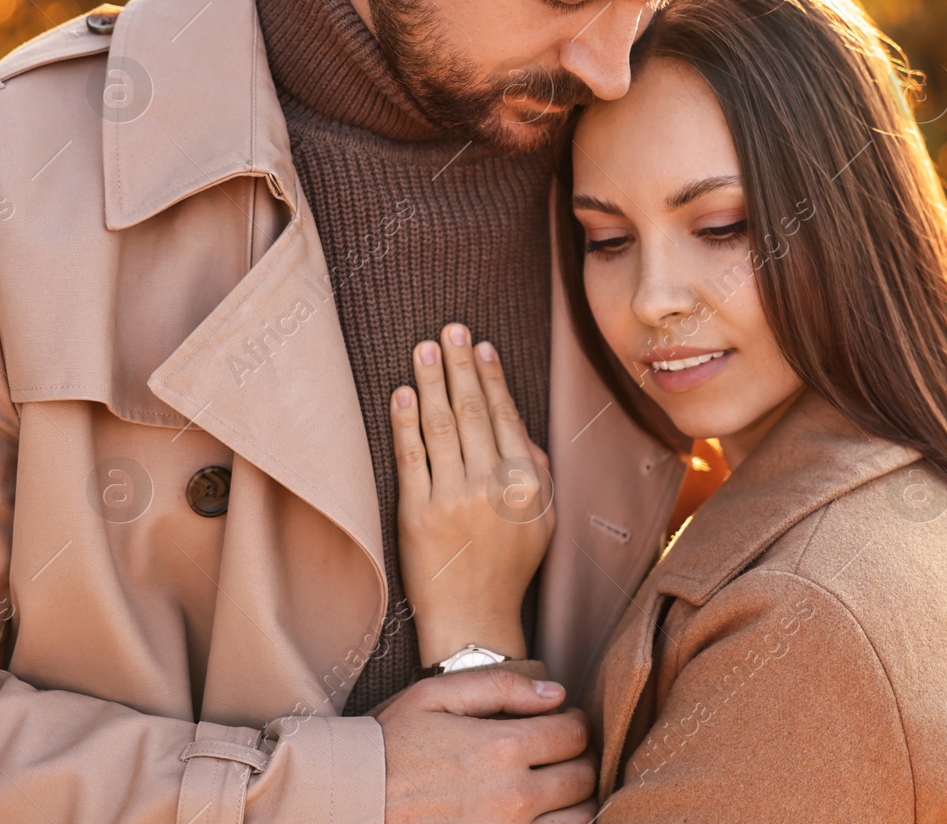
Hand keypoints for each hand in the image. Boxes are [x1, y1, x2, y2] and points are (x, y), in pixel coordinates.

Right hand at [378, 667, 596, 823]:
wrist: (352, 801)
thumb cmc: (390, 745)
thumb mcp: (435, 696)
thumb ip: (502, 688)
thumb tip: (556, 693)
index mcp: (501, 748)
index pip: (575, 735)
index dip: (576, 722)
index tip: (564, 720)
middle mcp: (512, 796)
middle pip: (582, 777)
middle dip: (581, 758)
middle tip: (562, 751)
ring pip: (579, 818)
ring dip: (576, 798)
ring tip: (557, 785)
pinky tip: (542, 813)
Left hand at [392, 323, 554, 663]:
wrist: (474, 618)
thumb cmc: (511, 566)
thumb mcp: (545, 519)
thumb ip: (536, 468)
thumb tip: (516, 421)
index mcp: (527, 484)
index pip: (506, 416)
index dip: (492, 377)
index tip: (482, 346)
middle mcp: (492, 486)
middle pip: (473, 411)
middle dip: (461, 365)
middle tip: (451, 329)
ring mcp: (452, 498)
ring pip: (441, 426)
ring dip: (431, 381)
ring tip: (425, 348)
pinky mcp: (417, 513)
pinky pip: (410, 458)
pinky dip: (404, 422)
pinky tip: (402, 393)